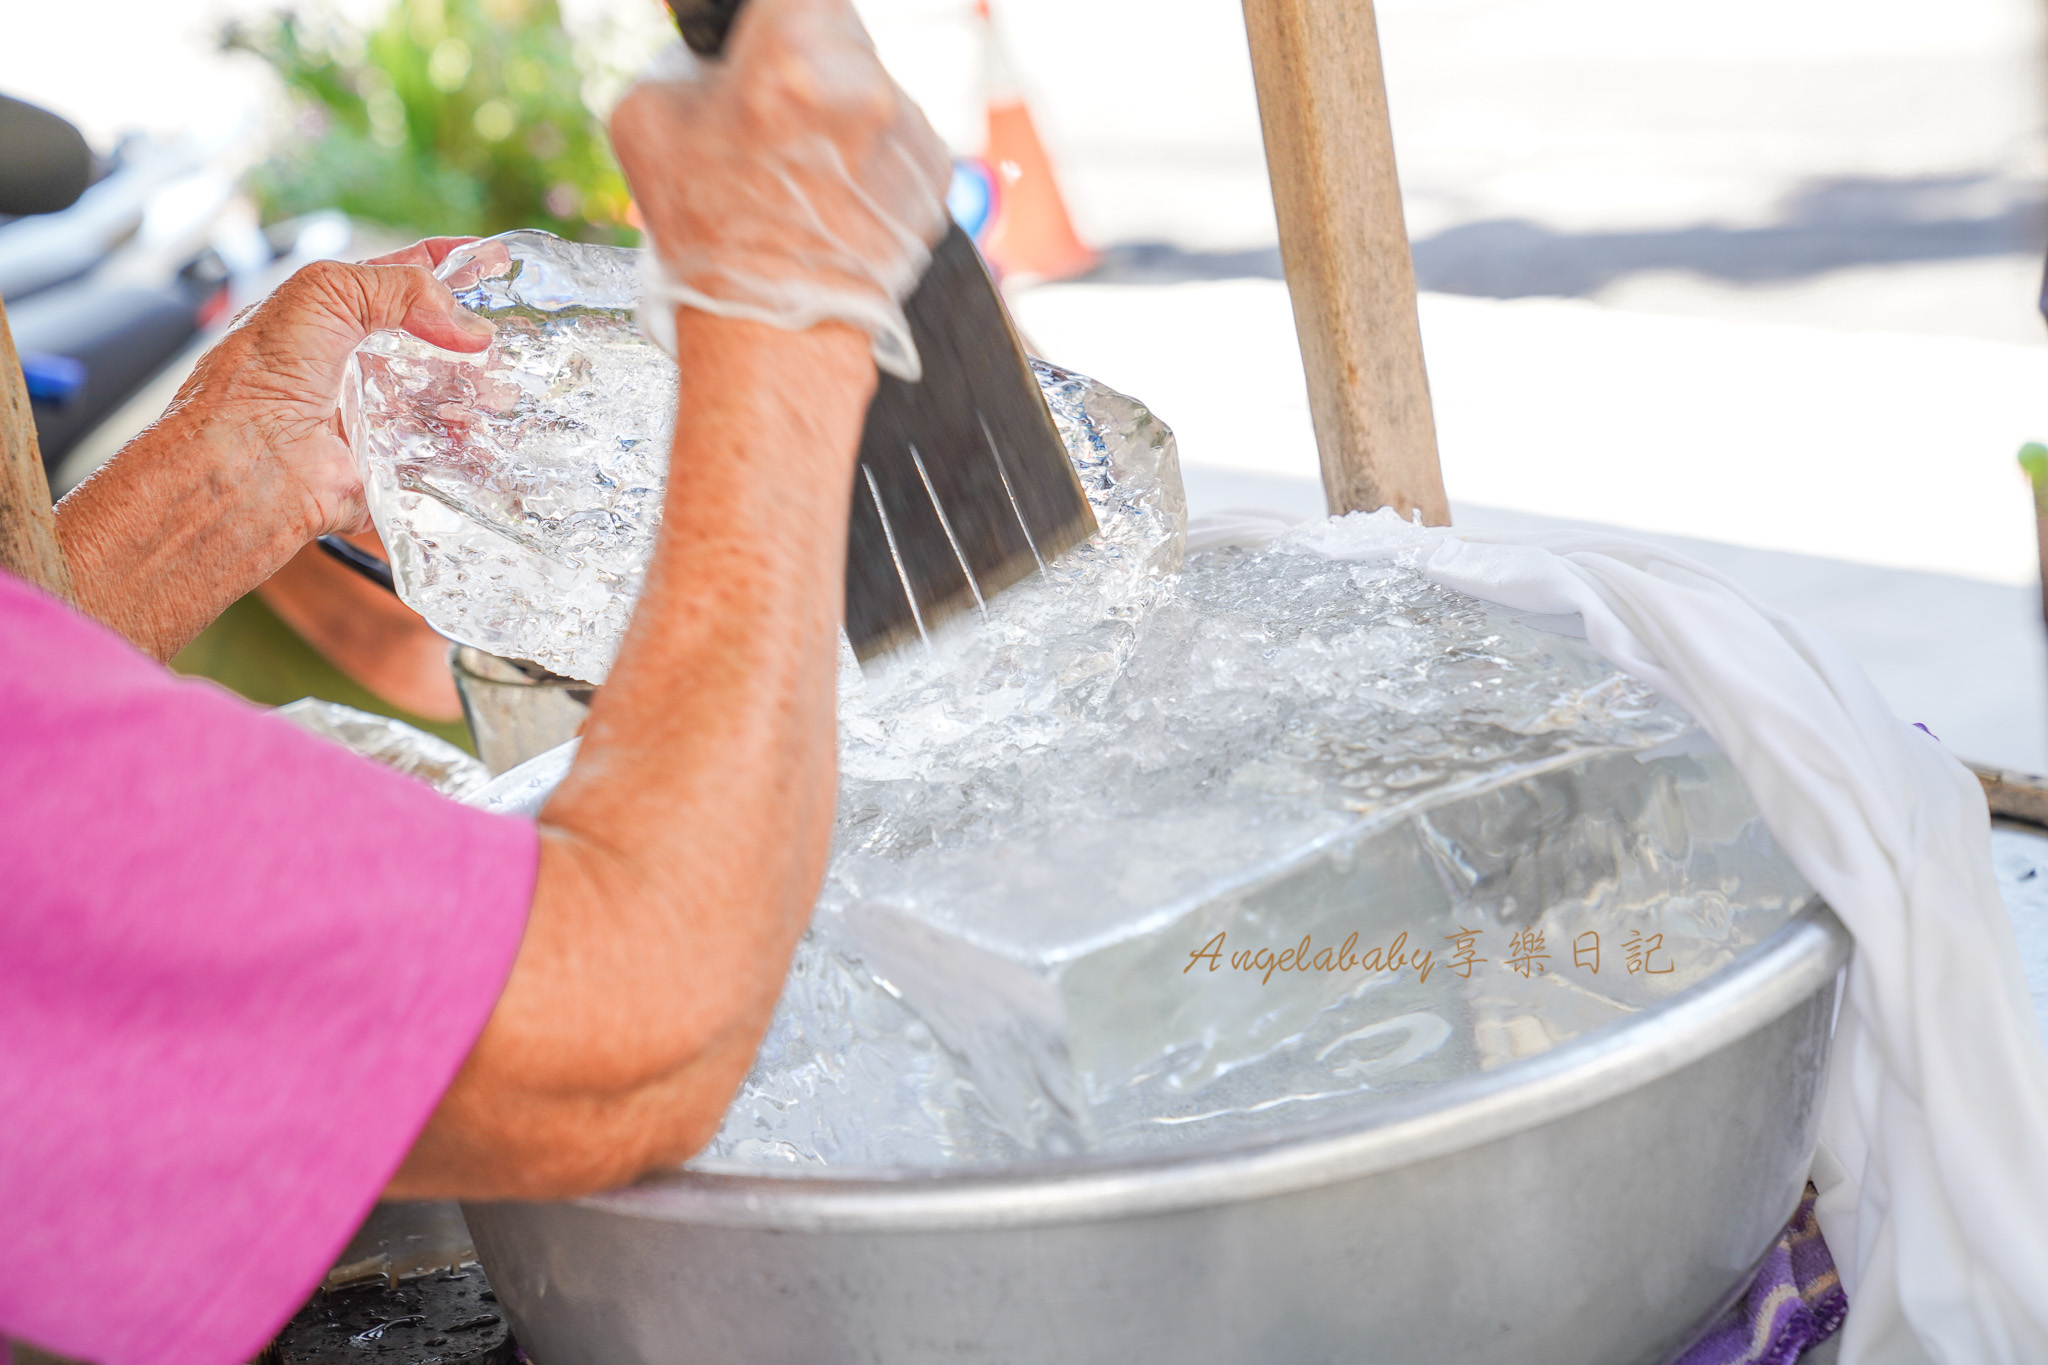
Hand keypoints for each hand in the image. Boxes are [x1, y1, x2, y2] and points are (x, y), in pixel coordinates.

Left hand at [54, 239, 495, 658]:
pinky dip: (469, 444)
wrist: (246, 464)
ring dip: (479, 390)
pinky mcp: (391, 462)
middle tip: (518, 334)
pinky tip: (484, 433)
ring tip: (506, 389)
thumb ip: (400, 288)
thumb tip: (469, 327)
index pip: (408, 274)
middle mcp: (359, 361)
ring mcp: (377, 413)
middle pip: (436, 338)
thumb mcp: (325, 293)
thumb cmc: (261, 375)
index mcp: (338, 311)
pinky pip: (443, 451)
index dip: (455, 263)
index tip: (502, 262)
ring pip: (447, 395)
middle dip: (477, 336)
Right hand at [609, 0, 950, 377]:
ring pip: (871, 86)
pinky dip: (869, 156)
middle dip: (804, 59)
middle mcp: (867, 87)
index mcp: (795, 55)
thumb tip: (713, 49)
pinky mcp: (936, 177)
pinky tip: (832, 198)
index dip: (770, 13)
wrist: (778, 338)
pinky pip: (898, 137)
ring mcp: (910, 132)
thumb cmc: (713, 244)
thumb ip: (686, 60)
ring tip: (799, 172)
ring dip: (840, 110)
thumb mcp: (648, 122)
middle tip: (768, 113)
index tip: (759, 30)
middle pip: (838, 30)